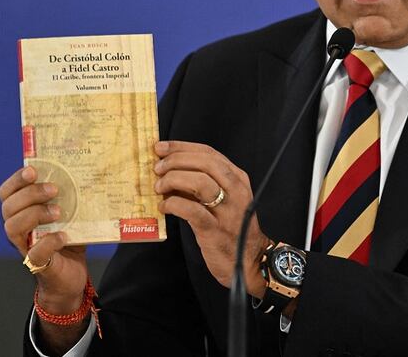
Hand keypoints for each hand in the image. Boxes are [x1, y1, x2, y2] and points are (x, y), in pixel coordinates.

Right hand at [0, 165, 88, 312]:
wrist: (72, 275)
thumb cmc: (69, 239)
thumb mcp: (70, 214)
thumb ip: (71, 197)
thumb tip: (90, 171)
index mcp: (22, 213)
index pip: (7, 193)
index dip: (16, 180)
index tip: (33, 170)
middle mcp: (18, 229)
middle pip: (8, 207)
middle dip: (30, 194)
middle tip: (54, 189)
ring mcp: (25, 247)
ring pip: (12, 227)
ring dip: (35, 214)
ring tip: (58, 212)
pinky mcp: (37, 264)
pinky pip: (34, 253)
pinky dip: (49, 242)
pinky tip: (63, 236)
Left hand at [153, 140, 269, 296]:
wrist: (249, 260)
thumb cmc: (231, 228)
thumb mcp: (223, 199)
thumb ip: (201, 184)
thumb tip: (170, 171)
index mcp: (237, 178)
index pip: (209, 153)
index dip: (182, 147)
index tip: (161, 147)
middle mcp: (236, 190)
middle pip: (205, 162)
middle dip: (177, 160)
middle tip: (157, 167)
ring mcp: (228, 210)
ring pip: (200, 182)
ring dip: (174, 179)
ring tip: (159, 187)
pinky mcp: (216, 230)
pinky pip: (192, 211)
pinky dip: (174, 204)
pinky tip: (164, 207)